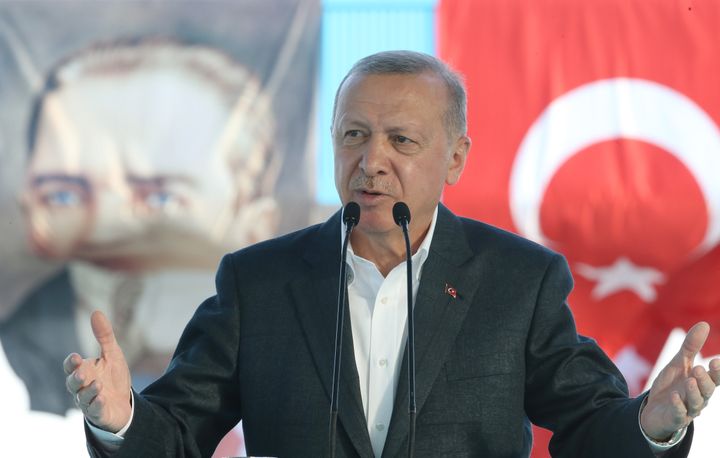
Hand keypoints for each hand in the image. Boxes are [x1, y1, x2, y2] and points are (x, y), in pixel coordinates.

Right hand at [63, 310, 131, 432]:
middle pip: (72, 383)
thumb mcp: (112, 354)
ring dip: (88, 391)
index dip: (71, 363)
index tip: (76, 357)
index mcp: (83, 371)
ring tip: (98, 384)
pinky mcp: (98, 413)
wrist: (124, 402)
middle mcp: (82, 387)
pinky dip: (97, 405)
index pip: (70, 367)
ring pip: (82, 398)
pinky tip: (102, 399)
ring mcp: (89, 401)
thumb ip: (104, 336)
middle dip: (75, 378)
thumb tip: (96, 312)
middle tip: (82, 373)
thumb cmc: (113, 377)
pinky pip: (94, 410)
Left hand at [641, 321, 719, 440]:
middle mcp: (699, 397)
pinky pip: (678, 414)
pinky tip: (674, 397)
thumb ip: (691, 346)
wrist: (654, 408)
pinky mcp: (675, 418)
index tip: (716, 361)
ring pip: (696, 403)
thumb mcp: (679, 363)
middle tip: (698, 369)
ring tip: (689, 380)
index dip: (717, 372)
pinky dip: (678, 406)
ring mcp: (688, 409)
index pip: (715, 378)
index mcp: (702, 383)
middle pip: (707, 390)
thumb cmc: (672, 385)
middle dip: (704, 380)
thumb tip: (704, 324)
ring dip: (693, 392)